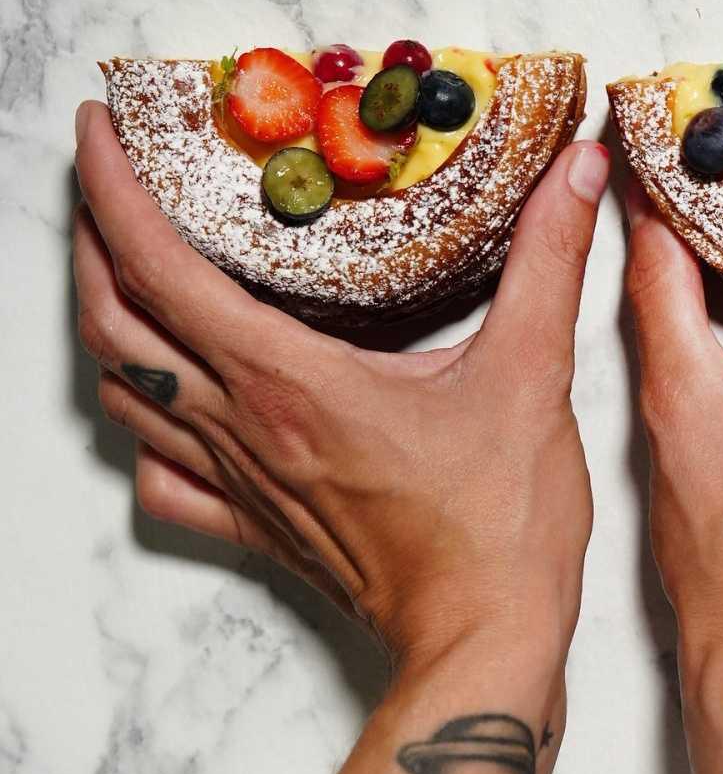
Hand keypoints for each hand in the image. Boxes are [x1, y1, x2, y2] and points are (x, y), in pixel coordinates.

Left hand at [73, 100, 609, 668]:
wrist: (482, 643)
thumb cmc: (500, 523)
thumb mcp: (532, 374)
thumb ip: (549, 260)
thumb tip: (580, 171)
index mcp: (291, 381)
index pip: (160, 268)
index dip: (112, 190)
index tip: (100, 130)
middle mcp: (244, 427)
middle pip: (113, 324)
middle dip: (90, 241)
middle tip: (104, 183)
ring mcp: (239, 482)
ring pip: (124, 392)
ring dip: (107, 321)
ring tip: (122, 267)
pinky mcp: (255, 525)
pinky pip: (158, 475)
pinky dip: (140, 422)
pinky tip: (161, 400)